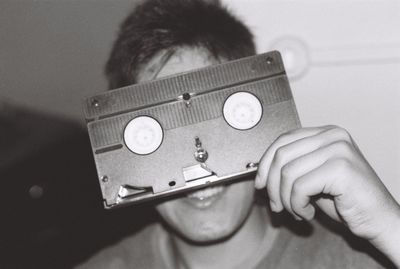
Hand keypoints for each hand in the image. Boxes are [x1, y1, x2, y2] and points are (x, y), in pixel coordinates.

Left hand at [255, 126, 399, 263]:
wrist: (378, 219)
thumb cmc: (346, 200)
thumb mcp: (312, 177)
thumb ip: (291, 167)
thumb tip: (261, 173)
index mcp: (325, 133)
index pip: (283, 140)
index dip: (265, 163)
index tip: (259, 184)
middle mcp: (332, 136)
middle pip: (281, 155)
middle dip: (272, 185)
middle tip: (276, 206)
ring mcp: (338, 149)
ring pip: (288, 172)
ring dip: (286, 200)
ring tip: (297, 211)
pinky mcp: (341, 167)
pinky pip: (300, 187)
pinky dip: (297, 206)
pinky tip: (308, 214)